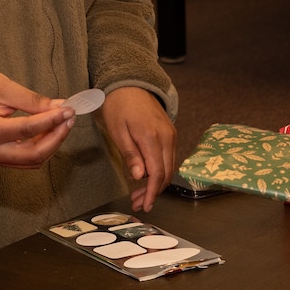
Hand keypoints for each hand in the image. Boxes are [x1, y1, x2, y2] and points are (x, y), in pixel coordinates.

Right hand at [0, 69, 73, 168]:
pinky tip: (50, 131)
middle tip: (69, 119)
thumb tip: (59, 107)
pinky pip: (26, 159)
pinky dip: (41, 147)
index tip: (68, 110)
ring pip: (32, 160)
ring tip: (63, 123)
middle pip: (33, 154)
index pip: (27, 129)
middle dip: (56, 137)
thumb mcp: (5, 88)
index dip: (51, 120)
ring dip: (51, 144)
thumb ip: (33, 101)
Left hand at [100, 86, 176, 212]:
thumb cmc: (119, 106)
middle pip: (166, 173)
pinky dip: (160, 170)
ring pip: (169, 167)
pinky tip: (147, 176)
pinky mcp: (170, 133)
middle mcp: (166, 137)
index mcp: (152, 138)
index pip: (157, 173)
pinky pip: (168, 157)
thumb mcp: (118, 131)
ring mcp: (171, 134)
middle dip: (153, 192)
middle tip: (137, 203)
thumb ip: (131, 155)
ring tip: (139, 194)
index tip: (144, 206)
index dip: (151, 193)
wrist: (131, 84)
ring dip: (156, 183)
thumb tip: (140, 177)